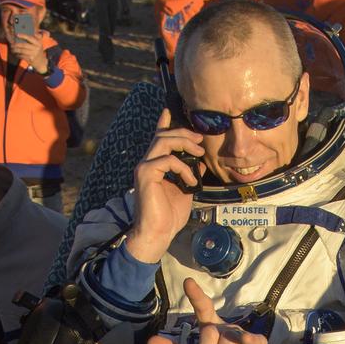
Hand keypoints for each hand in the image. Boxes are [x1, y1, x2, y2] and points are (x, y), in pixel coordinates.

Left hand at [10, 32, 48, 72]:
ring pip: (22, 51)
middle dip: (17, 44)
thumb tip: (33, 31)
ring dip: (15, 50)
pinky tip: (15, 54)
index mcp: (38, 43)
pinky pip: (22, 56)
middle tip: (12, 44)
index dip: (23, 36)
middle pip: (24, 45)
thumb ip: (37, 37)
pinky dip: (17, 55)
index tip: (17, 34)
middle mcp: (36, 48)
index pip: (30, 38)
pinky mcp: (30, 59)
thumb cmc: (38, 50)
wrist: (41, 62)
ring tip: (12, 49)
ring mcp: (33, 54)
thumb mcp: (39, 43)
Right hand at [125, 107, 204, 262]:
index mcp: (155, 166)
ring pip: (164, 141)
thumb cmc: (169, 217)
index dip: (164, 123)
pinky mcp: (146, 173)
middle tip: (200, 139)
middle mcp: (147, 163)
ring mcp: (145, 167)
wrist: (157, 234)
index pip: (158, 139)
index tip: (169, 110)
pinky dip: (183, 168)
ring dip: (185, 143)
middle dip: (184, 133)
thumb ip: (190, 173)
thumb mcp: (185, 190)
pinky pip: (168, 159)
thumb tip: (200, 161)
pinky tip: (191, 181)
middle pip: (164, 135)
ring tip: (199, 153)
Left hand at [147, 278, 301, 343]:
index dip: (197, 296)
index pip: (203, 310)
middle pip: (209, 334)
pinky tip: (246, 338)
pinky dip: (250, 339)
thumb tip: (150, 341)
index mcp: (213, 331)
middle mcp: (227, 329)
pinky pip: (253, 341)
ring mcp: (244, 337)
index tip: (188, 282)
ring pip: (226, 343)